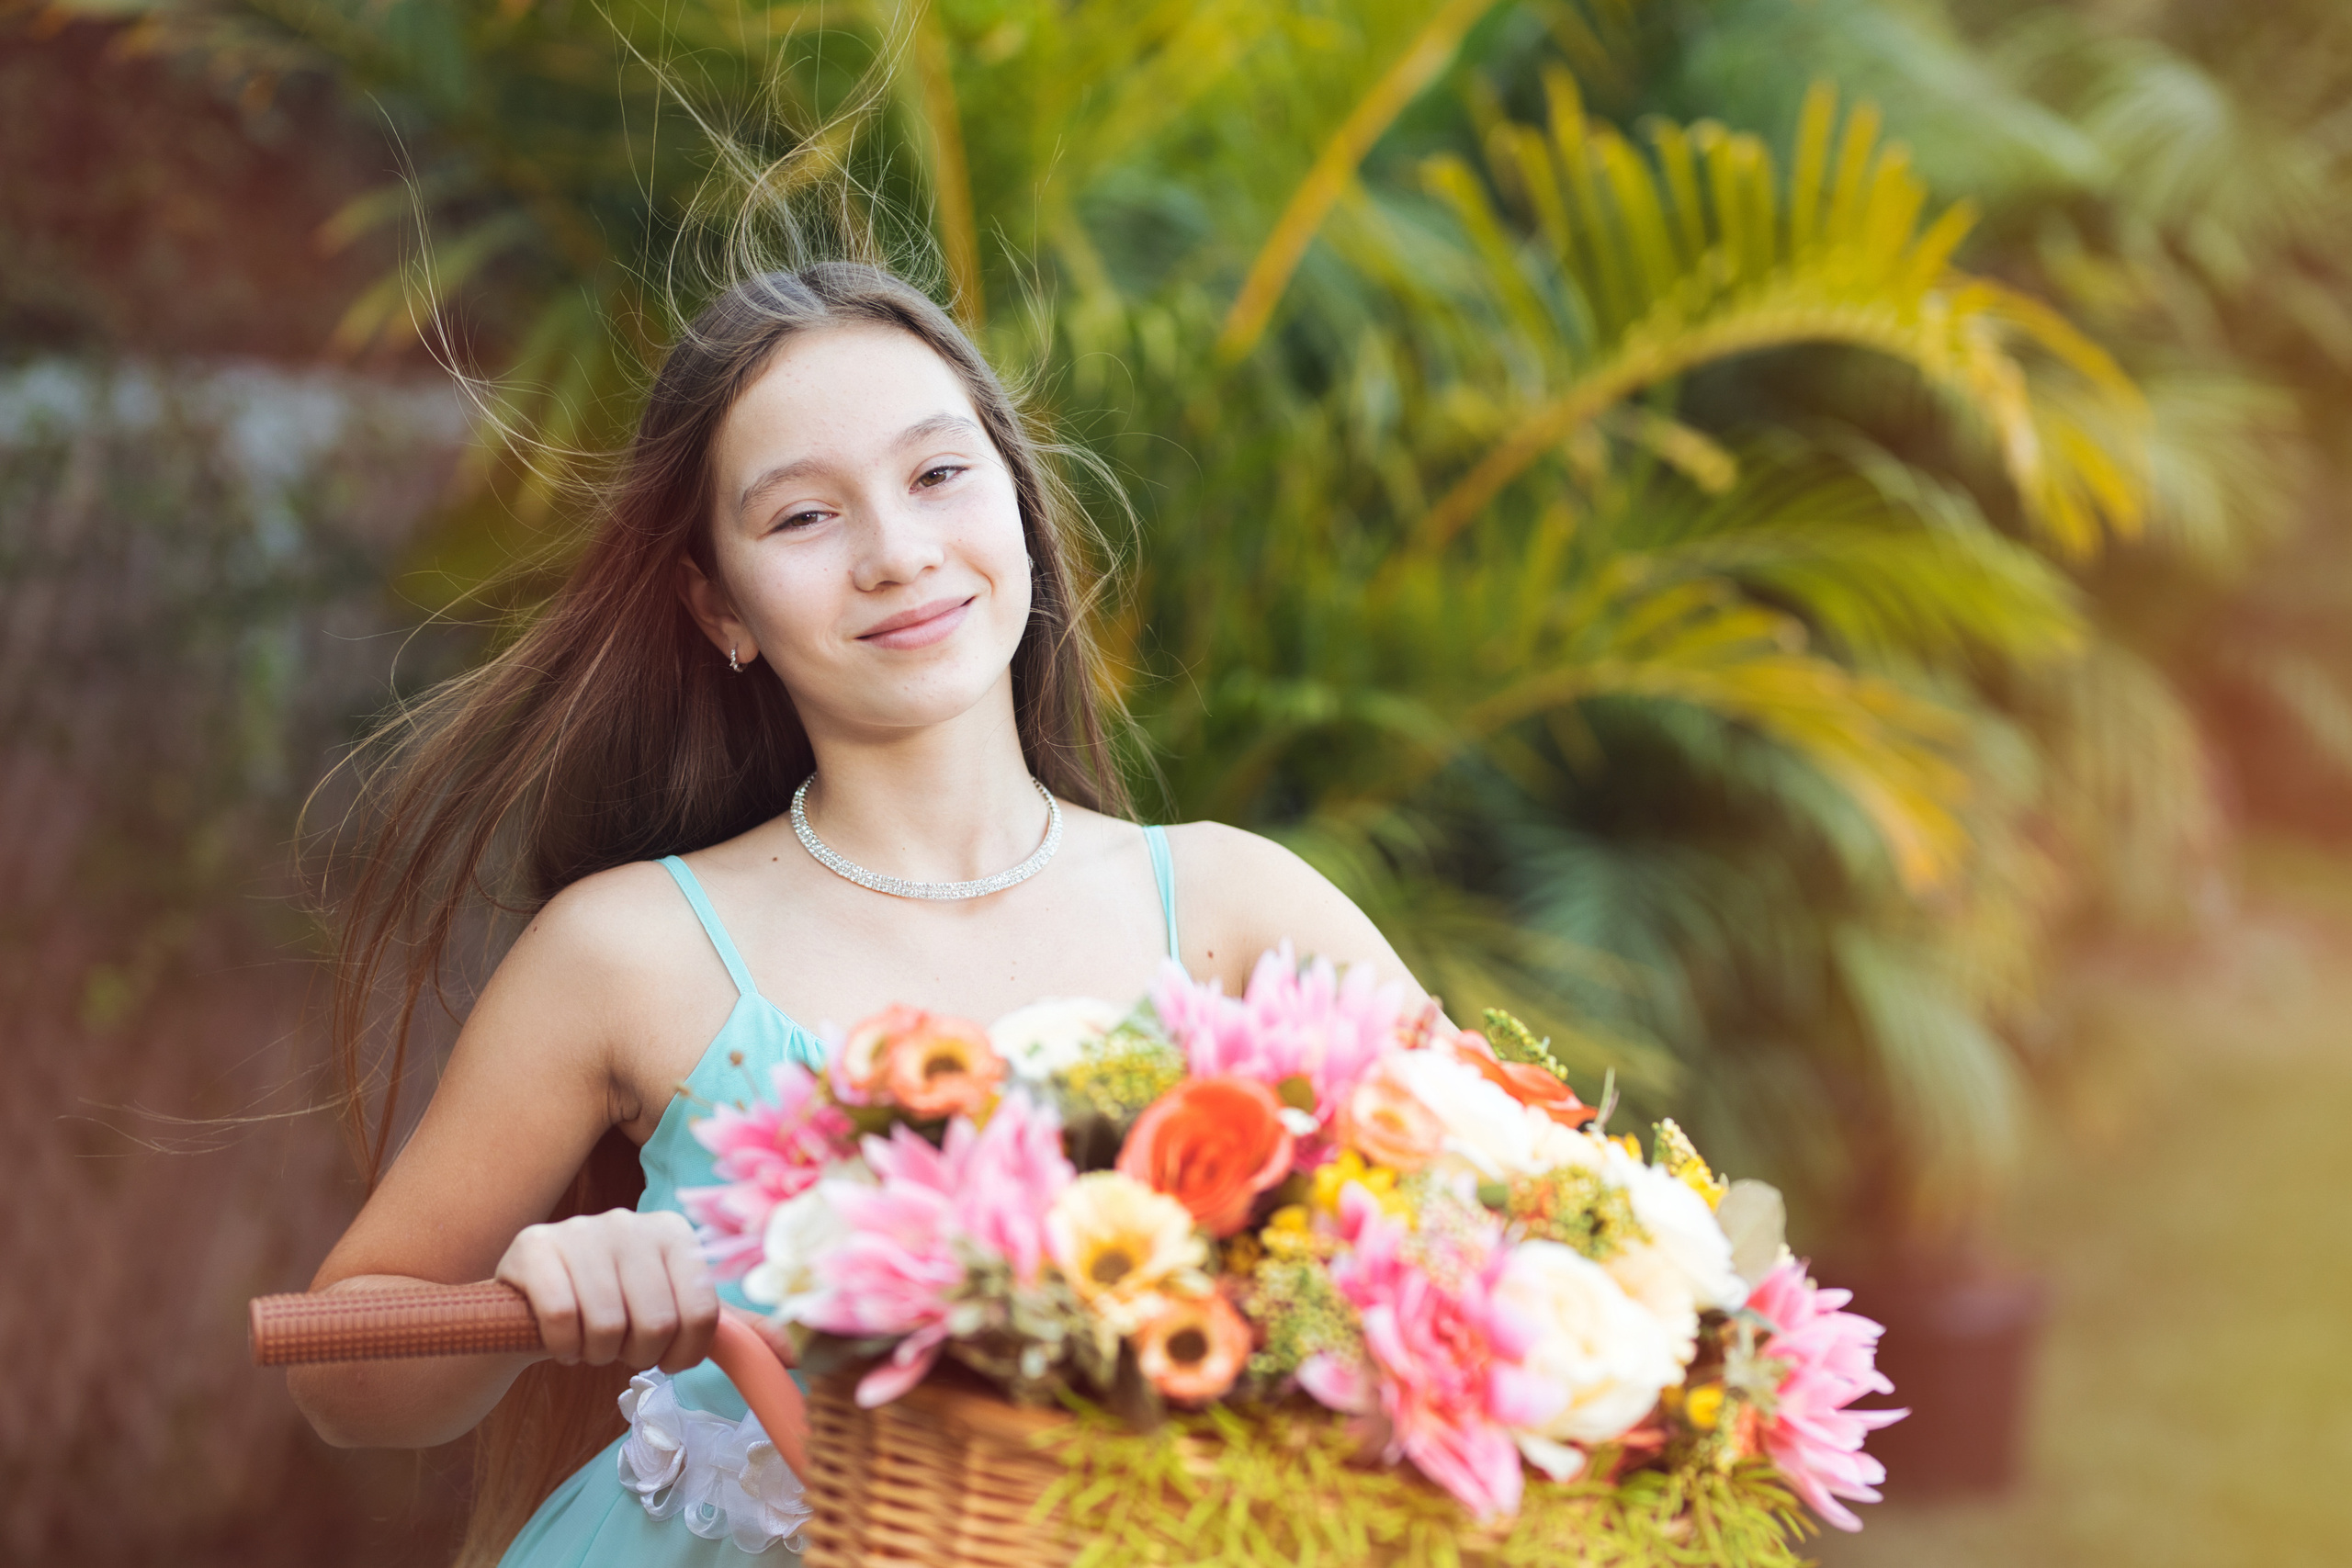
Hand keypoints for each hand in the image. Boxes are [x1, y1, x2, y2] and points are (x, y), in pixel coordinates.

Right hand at [495, 1208, 718, 1373]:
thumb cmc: (616, 1308)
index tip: (665, 1360)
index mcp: (674, 1233)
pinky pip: (560, 1316)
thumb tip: (793, 1356)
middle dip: (638, 1356)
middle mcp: (630, 1221)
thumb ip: (735, 1331)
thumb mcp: (676, 1312)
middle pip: (656, 1323)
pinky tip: (561, 1339)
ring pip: (607, 1324)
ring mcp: (580, 1229)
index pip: (701, 1313)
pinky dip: (562, 1345)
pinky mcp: (534, 1246)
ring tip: (590, 1342)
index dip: (683, 1354)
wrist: (535, 1303)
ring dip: (598, 1354)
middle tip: (620, 1350)